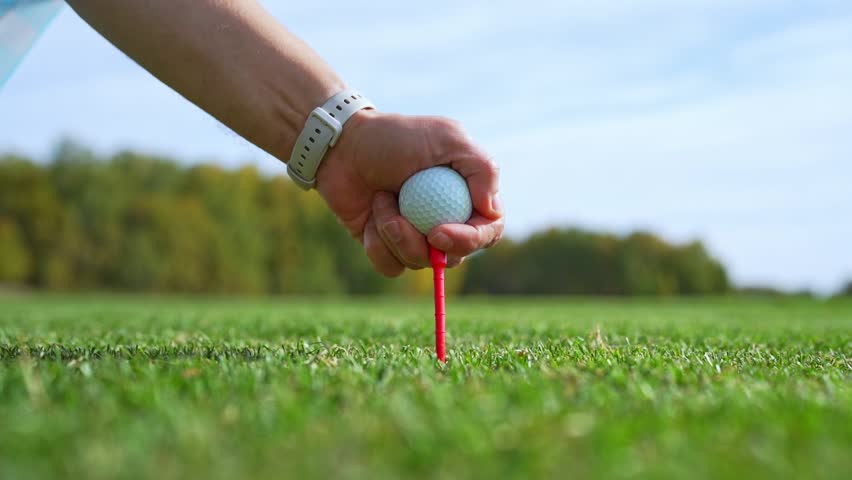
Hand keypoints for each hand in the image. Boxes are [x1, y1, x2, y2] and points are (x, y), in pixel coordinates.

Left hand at [315, 110, 503, 276]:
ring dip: (394, 234)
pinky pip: (391, 267)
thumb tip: (492, 212)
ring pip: (418, 262)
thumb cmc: (395, 137)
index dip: (468, 240)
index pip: (487, 232)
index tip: (439, 233)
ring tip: (380, 199)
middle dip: (422, 242)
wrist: (342, 146)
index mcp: (467, 196)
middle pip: (454, 256)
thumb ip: (482, 169)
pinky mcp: (388, 246)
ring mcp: (417, 236)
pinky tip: (369, 214)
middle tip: (397, 221)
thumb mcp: (447, 138)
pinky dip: (377, 244)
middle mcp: (447, 219)